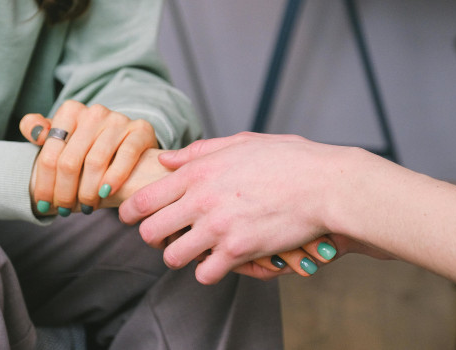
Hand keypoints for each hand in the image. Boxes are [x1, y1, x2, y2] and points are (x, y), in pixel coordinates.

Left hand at [20, 101, 157, 215]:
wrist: (127, 143)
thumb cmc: (87, 146)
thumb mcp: (61, 137)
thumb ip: (38, 130)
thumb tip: (35, 132)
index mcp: (70, 111)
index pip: (50, 154)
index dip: (44, 184)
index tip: (43, 205)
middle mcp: (94, 112)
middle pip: (69, 161)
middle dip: (65, 192)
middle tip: (65, 211)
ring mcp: (118, 120)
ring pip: (95, 162)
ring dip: (88, 192)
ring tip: (86, 207)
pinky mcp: (141, 129)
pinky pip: (126, 155)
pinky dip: (114, 177)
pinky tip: (106, 193)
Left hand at [119, 132, 364, 283]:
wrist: (326, 185)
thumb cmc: (289, 160)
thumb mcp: (241, 143)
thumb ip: (199, 151)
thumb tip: (167, 159)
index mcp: (198, 172)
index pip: (144, 198)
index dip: (129, 212)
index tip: (129, 218)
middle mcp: (201, 200)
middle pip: (150, 231)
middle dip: (152, 237)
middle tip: (163, 237)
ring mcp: (218, 227)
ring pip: (172, 256)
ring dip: (179, 256)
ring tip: (191, 251)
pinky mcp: (238, 251)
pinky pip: (204, 274)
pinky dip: (208, 271)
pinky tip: (217, 262)